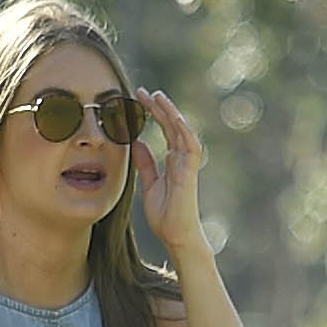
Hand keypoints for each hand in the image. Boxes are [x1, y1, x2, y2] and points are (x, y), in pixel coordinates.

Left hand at [133, 91, 208, 253]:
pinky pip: (191, 147)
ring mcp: (187, 164)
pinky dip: (183, 131)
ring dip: (171, 113)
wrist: (175, 236)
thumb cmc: (165, 214)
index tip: (139, 98)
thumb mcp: (149, 183)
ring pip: (182, 131)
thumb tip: (136, 142)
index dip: (154, 113)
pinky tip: (174, 117)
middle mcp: (182, 159)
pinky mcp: (189, 173)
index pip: (165, 129)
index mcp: (173, 160)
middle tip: (145, 90)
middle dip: (159, 107)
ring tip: (158, 96)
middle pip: (172, 126)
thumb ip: (145, 162)